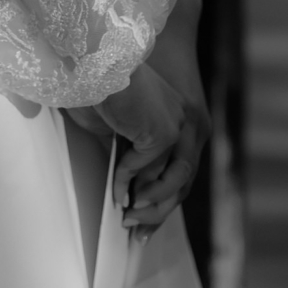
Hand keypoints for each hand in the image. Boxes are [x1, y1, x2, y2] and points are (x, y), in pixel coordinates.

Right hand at [107, 44, 209, 237]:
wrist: (99, 54)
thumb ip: (126, 150)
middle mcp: (187, 125)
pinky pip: (149, 167)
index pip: (179, 171)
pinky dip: (130, 180)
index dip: (162, 202)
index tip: (142, 228)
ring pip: (174, 181)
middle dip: (157, 213)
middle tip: (134, 233)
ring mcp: (180, 126)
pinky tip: (116, 187)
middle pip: (182, 182)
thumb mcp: (116, 125)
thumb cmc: (103, 82)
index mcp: (178, 120)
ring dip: (149, 204)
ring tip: (126, 215)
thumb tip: (125, 184)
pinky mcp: (166, 129)